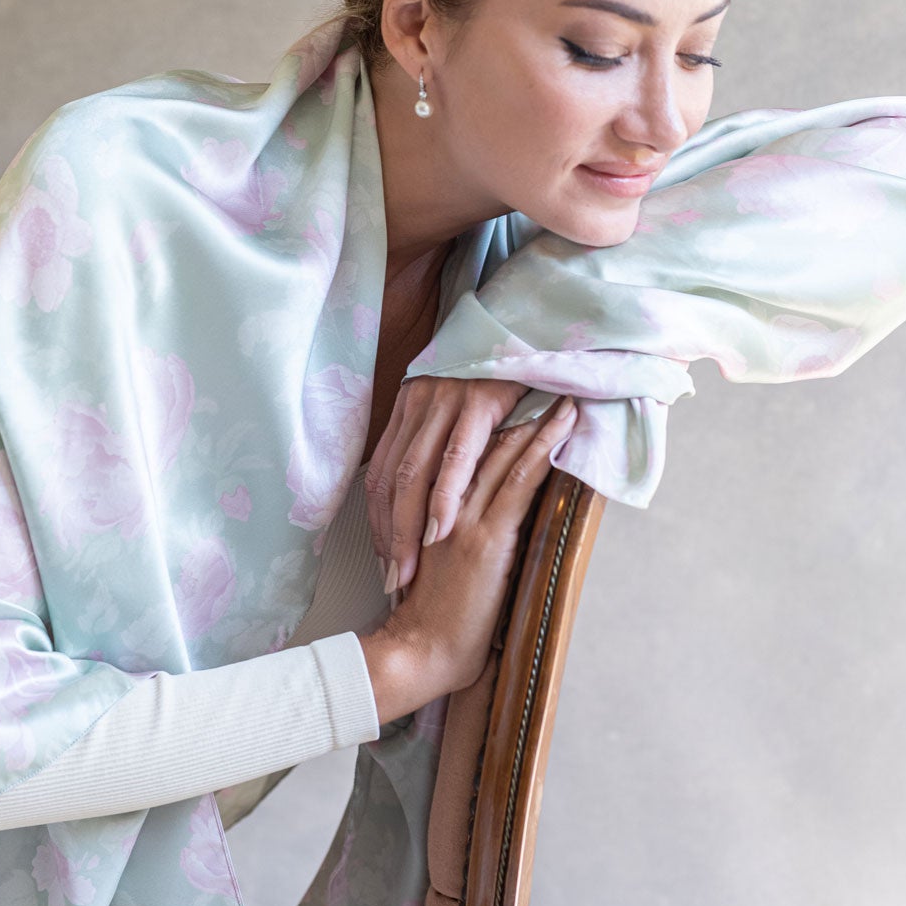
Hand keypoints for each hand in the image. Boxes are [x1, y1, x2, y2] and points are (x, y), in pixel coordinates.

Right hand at [359, 395, 576, 723]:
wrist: (421, 652)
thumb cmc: (432, 622)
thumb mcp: (438, 569)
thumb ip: (454, 539)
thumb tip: (485, 523)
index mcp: (431, 512)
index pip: (461, 456)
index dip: (488, 427)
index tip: (514, 401)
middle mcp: (445, 506)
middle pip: (482, 446)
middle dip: (514, 411)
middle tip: (543, 382)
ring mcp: (465, 518)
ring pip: (504, 454)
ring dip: (538, 422)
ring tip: (564, 395)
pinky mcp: (487, 536)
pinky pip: (520, 480)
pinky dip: (543, 448)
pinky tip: (562, 426)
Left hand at [364, 375, 532, 594]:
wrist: (528, 327)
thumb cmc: (501, 374)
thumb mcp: (458, 408)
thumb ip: (438, 442)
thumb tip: (424, 494)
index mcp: (409, 407)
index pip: (379, 474)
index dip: (377, 520)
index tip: (381, 559)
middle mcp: (418, 402)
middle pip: (390, 480)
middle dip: (388, 535)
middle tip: (392, 579)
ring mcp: (446, 400)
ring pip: (415, 473)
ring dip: (410, 526)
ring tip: (411, 567)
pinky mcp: (479, 400)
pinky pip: (456, 457)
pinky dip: (446, 497)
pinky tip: (443, 530)